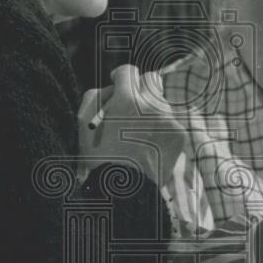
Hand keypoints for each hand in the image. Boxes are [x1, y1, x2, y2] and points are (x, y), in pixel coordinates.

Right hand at [77, 64, 187, 185]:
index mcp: (127, 100)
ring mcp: (168, 119)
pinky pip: (170, 121)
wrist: (123, 191)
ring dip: (150, 109)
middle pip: (150, 80)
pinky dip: (160, 128)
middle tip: (130, 105)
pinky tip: (149, 143)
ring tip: (137, 131)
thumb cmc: (98, 156)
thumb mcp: (83, 122)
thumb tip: (114, 85)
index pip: (128, 71)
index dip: (120, 77)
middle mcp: (151, 105)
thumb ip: (97, 94)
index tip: (117, 84)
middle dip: (139, 89)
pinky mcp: (179, 134)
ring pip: (161, 101)